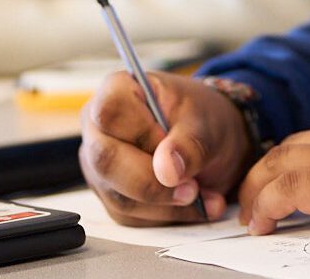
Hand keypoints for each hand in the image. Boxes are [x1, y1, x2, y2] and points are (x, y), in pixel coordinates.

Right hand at [80, 71, 253, 224]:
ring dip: (168, 204)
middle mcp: (98, 129)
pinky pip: (131, 217)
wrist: (211, 140)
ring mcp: (99, 165)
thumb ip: (189, 143)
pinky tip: (194, 203)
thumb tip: (166, 171)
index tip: (172, 143)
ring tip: (203, 193)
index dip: (143, 134)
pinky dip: (168, 215)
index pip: (110, 113)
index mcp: (116, 91)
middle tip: (193, 186)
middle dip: (155, 182)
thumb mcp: (207, 122)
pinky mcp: (111, 196)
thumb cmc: (202, 118)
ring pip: (119, 197)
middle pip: (107, 161)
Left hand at [238, 107, 309, 236]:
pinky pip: (288, 189)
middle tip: (254, 195)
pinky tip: (262, 225)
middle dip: (268, 168)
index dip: (303, 158)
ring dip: (258, 186)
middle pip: (297, 144)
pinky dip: (267, 205)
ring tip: (250, 214)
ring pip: (282, 160)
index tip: (291, 177)